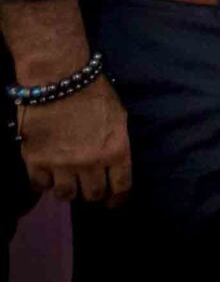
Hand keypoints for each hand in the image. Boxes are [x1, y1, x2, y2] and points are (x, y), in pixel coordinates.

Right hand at [17, 76, 131, 204]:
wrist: (58, 78)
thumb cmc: (94, 92)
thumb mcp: (119, 117)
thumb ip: (117, 143)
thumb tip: (116, 163)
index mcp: (116, 150)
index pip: (122, 187)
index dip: (118, 198)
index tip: (114, 203)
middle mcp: (91, 163)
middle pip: (93, 195)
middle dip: (93, 193)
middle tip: (89, 187)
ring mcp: (61, 164)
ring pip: (66, 195)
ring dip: (68, 191)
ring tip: (67, 182)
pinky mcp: (35, 161)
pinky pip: (40, 186)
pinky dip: (44, 183)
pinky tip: (47, 175)